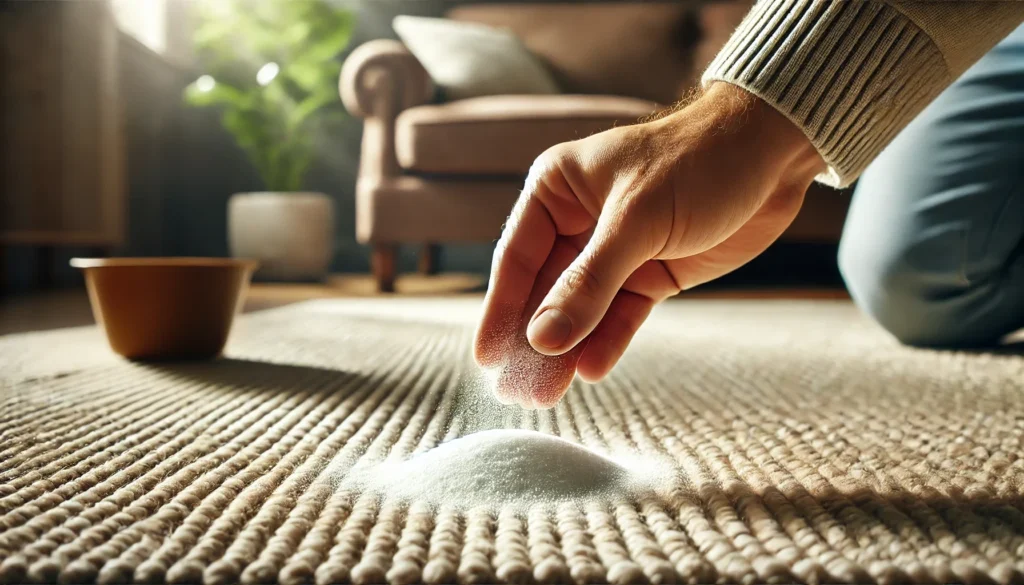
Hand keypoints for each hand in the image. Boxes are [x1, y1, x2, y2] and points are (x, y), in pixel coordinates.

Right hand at [474, 83, 825, 407]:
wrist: (773, 152)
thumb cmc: (696, 162)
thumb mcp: (635, 220)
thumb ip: (589, 283)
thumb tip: (541, 339)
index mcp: (557, 190)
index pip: (517, 258)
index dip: (501, 310)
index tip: (487, 358)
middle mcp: (578, 221)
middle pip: (545, 291)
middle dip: (533, 341)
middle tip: (515, 392)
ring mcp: (615, 251)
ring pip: (581, 310)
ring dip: (566, 351)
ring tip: (546, 396)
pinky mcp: (651, 274)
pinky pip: (621, 315)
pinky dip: (607, 342)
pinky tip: (592, 371)